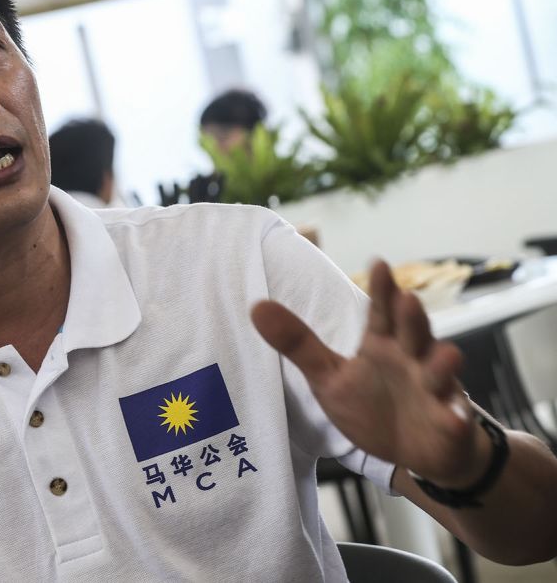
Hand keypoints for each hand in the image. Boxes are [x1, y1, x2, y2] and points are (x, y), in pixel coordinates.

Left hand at [251, 260, 490, 487]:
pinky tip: (456, 417)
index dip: (382, 290)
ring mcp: (435, 390)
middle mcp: (412, 360)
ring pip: (441, 373)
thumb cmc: (372, 406)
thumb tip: (257, 307)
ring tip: (443, 354)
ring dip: (442, 364)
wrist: (415, 451)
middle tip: (406, 298)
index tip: (378, 263)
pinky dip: (456, 417)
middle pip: (414, 334)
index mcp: (382, 346)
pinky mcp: (449, 423)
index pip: (382, 313)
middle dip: (412, 319)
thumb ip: (298, 344)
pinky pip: (456, 420)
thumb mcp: (328, 378)